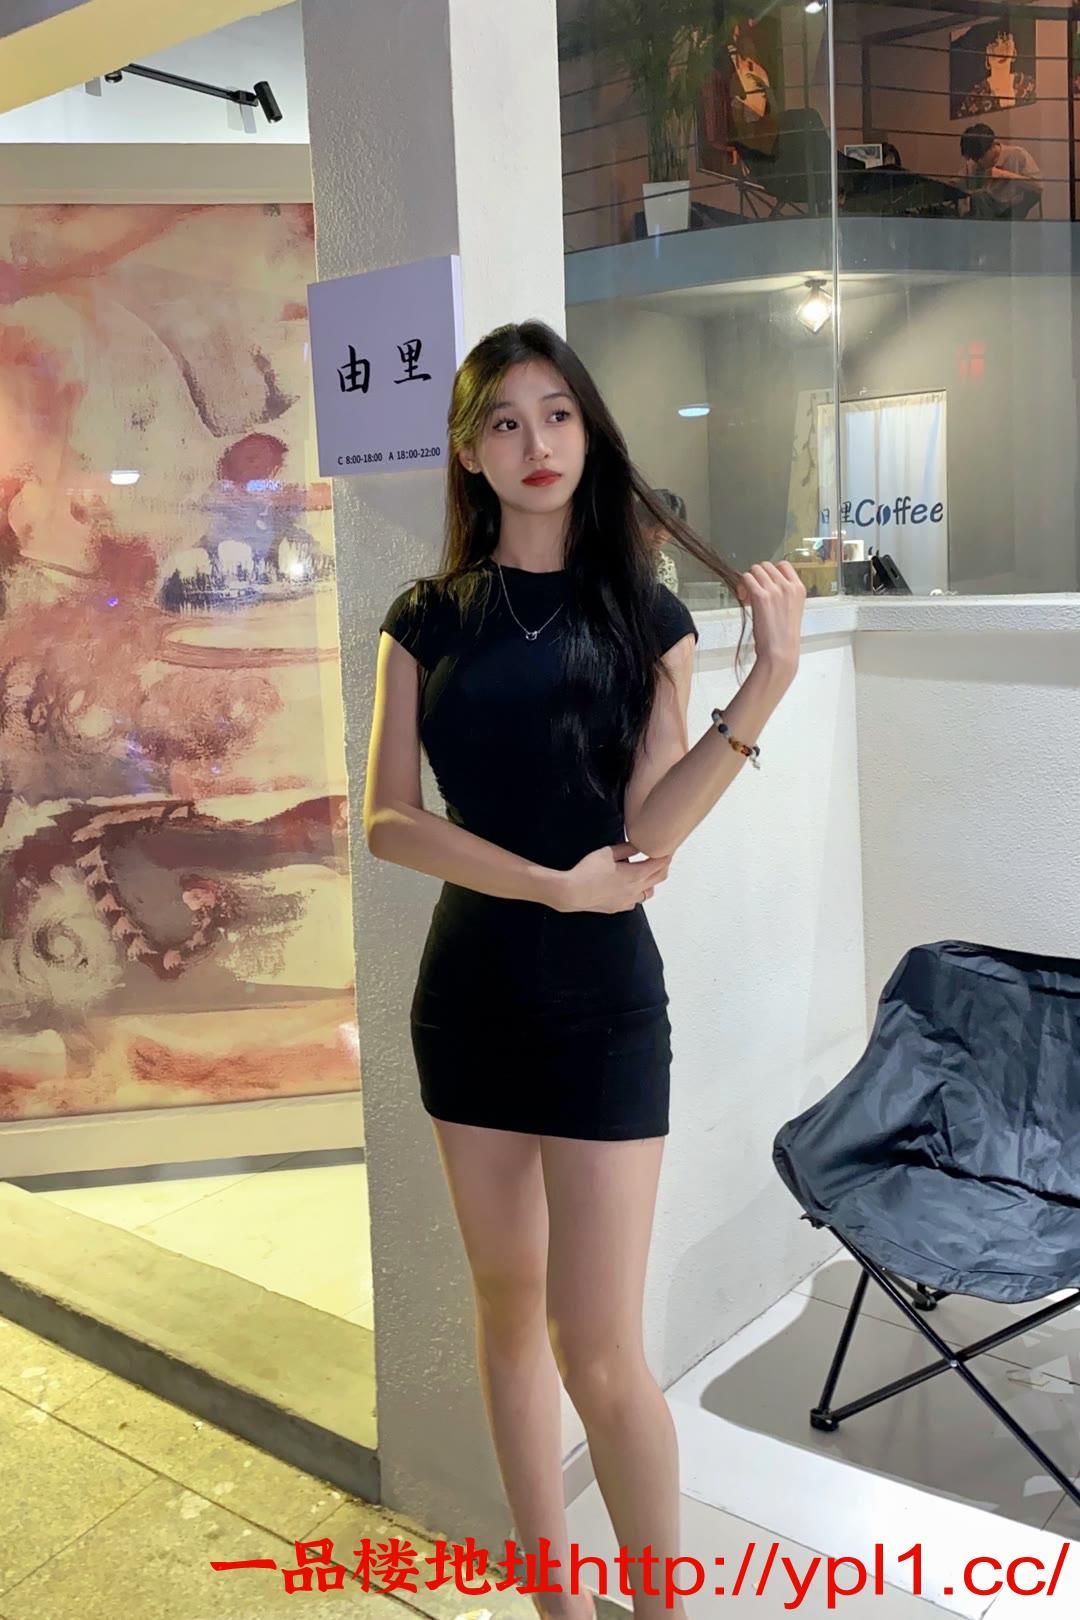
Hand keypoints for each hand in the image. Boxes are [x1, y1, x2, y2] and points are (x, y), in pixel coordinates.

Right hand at [556, 840, 671, 913]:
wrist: (572, 892)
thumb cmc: (588, 871)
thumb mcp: (607, 853)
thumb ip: (627, 848)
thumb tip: (639, 844)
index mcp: (636, 874)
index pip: (659, 863)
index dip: (666, 854)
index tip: (668, 848)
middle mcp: (636, 889)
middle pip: (659, 877)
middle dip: (664, 866)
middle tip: (663, 856)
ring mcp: (628, 901)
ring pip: (649, 892)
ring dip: (652, 881)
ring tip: (646, 872)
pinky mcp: (618, 908)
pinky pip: (635, 901)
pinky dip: (638, 893)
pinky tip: (630, 887)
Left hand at [736, 561, 805, 681]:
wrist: (780, 652)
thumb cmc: (783, 638)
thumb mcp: (791, 610)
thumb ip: (784, 595)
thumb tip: (767, 587)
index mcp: (799, 588)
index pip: (783, 565)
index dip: (771, 572)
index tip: (765, 584)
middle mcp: (788, 586)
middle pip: (766, 566)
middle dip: (757, 576)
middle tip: (753, 592)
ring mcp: (775, 590)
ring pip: (755, 570)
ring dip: (748, 580)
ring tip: (747, 597)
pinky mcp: (760, 596)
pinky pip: (746, 578)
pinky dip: (741, 586)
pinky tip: (744, 599)